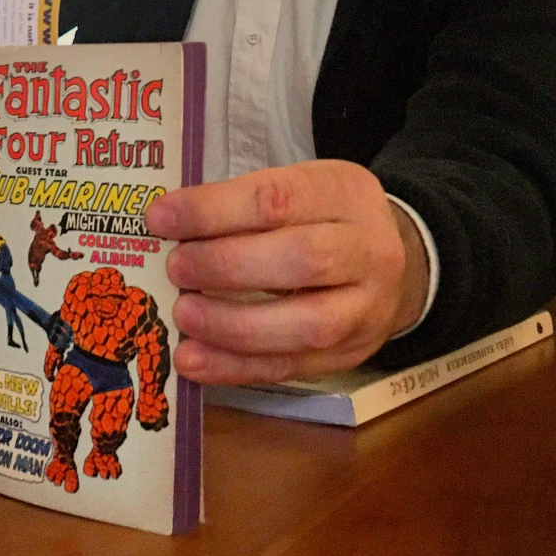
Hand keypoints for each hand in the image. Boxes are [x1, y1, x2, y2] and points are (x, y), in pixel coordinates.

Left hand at [144, 160, 429, 384]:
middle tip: (176, 267)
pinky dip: (236, 367)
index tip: (160, 218)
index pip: (278, 198)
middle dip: (227, 266)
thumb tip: (164, 223)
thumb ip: (243, 203)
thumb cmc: (325, 217)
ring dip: (233, 324)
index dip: (214, 210)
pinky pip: (292, 367)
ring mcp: (366, 309)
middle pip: (301, 260)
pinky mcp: (350, 355)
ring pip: (306, 324)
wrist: (395, 262)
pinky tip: (194, 360)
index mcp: (346, 192)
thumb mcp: (299, 187)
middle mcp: (367, 250)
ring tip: (183, 314)